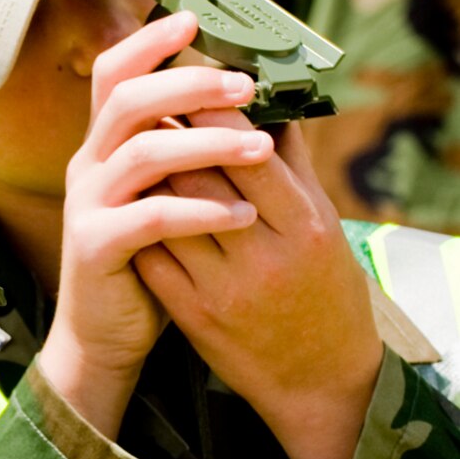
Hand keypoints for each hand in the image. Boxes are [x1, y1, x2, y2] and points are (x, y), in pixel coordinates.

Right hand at [39, 10, 261, 440]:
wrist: (102, 338)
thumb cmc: (146, 265)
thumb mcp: (168, 198)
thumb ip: (189, 154)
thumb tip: (252, 106)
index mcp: (104, 147)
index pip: (113, 74)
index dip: (149, 42)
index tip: (195, 17)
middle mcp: (88, 166)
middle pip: (128, 101)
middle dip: (191, 85)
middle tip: (247, 86)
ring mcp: (87, 206)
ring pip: (143, 154)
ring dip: (209, 145)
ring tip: (262, 152)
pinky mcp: (94, 248)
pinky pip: (151, 218)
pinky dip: (201, 213)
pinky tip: (243, 216)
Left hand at [133, 113, 382, 458]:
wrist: (318, 377)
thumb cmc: (324, 288)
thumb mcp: (322, 223)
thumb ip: (292, 164)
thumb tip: (265, 102)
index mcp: (302, 226)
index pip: (247, 153)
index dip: (212, 113)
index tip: (192, 81)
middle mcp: (262, 257)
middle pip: (198, 177)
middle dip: (169, 135)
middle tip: (150, 104)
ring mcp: (223, 290)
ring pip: (167, 215)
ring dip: (147, 176)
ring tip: (136, 146)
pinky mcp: (193, 317)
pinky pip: (153, 258)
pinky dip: (141, 222)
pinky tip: (134, 202)